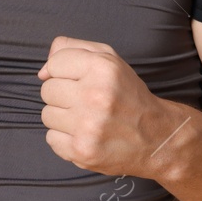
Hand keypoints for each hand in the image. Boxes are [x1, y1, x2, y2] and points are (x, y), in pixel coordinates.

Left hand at [37, 36, 180, 178]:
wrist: (158, 139)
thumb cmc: (128, 96)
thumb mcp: (109, 59)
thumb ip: (71, 49)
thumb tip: (42, 71)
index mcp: (103, 68)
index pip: (54, 64)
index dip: (64, 72)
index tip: (80, 81)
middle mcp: (95, 96)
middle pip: (47, 90)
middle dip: (63, 95)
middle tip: (86, 102)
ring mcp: (88, 126)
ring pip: (46, 114)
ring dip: (63, 117)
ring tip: (87, 119)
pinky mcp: (83, 151)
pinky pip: (50, 138)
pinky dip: (64, 138)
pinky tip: (86, 135)